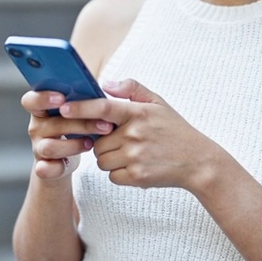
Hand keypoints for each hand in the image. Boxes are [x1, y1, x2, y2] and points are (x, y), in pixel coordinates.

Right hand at [20, 90, 114, 179]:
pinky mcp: (43, 167)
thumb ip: (87, 98)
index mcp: (42, 109)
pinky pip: (44, 168)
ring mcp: (38, 147)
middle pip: (51, 124)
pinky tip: (67, 164)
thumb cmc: (77, 127)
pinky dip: (54, 168)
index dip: (43, 98)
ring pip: (51, 147)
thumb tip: (106, 86)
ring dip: (74, 145)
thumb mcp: (80, 112)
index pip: (31, 100)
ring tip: (92, 143)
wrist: (65, 160)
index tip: (61, 98)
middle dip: (80, 123)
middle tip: (105, 124)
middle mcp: (36, 127)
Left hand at [60, 79, 224, 190]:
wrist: (198, 162)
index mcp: (138, 113)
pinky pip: (112, 176)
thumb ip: (132, 89)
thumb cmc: (175, 131)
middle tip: (122, 141)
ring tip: (132, 154)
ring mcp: (135, 157)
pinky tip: (137, 166)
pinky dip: (119, 174)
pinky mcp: (137, 177)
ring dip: (110, 159)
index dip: (81, 107)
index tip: (63, 108)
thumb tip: (105, 83)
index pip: (103, 107)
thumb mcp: (158, 103)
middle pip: (98, 141)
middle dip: (104, 142)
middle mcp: (135, 134)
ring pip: (102, 160)